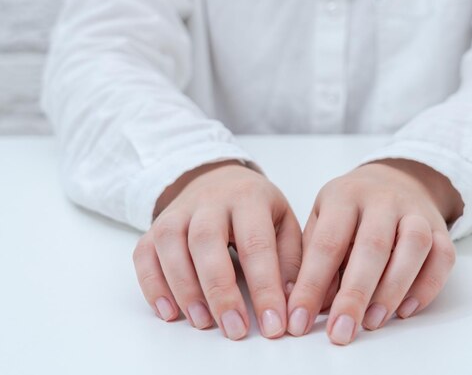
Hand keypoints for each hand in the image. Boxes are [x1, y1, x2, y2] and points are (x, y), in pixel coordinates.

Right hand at [132, 160, 301, 339]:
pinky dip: (153, 285)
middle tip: (234, 329)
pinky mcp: (155, 226)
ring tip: (203, 323)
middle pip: (207, 242)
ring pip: (171, 245)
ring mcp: (178, 212)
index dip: (264, 287)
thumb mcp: (284, 221)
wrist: (218, 177)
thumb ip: (289, 259)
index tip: (273, 323)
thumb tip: (291, 301)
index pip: (256, 244)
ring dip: (185, 289)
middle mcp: (209, 201)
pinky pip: (144, 254)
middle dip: (220, 291)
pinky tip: (170, 312)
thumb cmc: (256, 207)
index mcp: (248, 198)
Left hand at [286, 159, 462, 344]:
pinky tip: (405, 310)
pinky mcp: (440, 228)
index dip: (312, 285)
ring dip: (393, 289)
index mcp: (344, 196)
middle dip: (355, 294)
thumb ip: (313, 258)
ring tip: (372, 322)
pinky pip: (443, 256)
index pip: (327, 243)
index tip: (298, 320)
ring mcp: (415, 211)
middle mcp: (383, 199)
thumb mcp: (322, 219)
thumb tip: (306, 304)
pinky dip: (427, 287)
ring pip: (413, 246)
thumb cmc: (350, 209)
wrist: (396, 178)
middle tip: (341, 332)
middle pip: (372, 246)